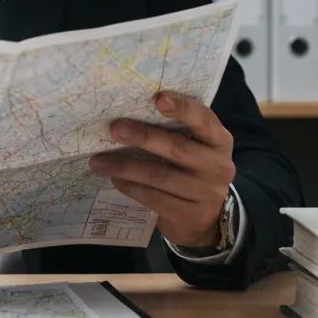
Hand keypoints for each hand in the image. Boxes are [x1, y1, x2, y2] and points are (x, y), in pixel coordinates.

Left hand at [88, 92, 235, 249]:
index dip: (182, 108)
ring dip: (125, 167)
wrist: (206, 219)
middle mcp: (218, 166)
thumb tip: (128, 110)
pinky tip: (115, 179)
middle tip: (114, 128)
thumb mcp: (195, 147)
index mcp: (219, 140)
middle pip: (177, 148)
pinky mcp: (190, 216)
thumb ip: (175, 130)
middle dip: (143, 136)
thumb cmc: (192, 169)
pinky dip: (131, 187)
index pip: (203, 120)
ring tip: (98, 161)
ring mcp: (206, 194)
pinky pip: (154, 198)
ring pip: (160, 176)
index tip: (157, 98)